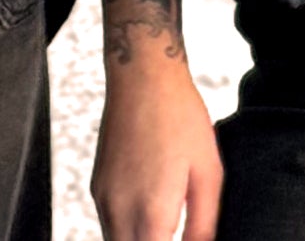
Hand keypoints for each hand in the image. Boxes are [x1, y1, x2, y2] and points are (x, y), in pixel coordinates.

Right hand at [94, 61, 221, 240]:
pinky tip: (150, 214)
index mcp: (151, 212)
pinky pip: (108, 224)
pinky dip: (127, 230)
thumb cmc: (180, 118)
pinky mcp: (96, 186)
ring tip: (167, 229)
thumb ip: (204, 225)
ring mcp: (102, 199)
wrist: (143, 78)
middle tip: (175, 234)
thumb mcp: (208, 174)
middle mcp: (119, 211)